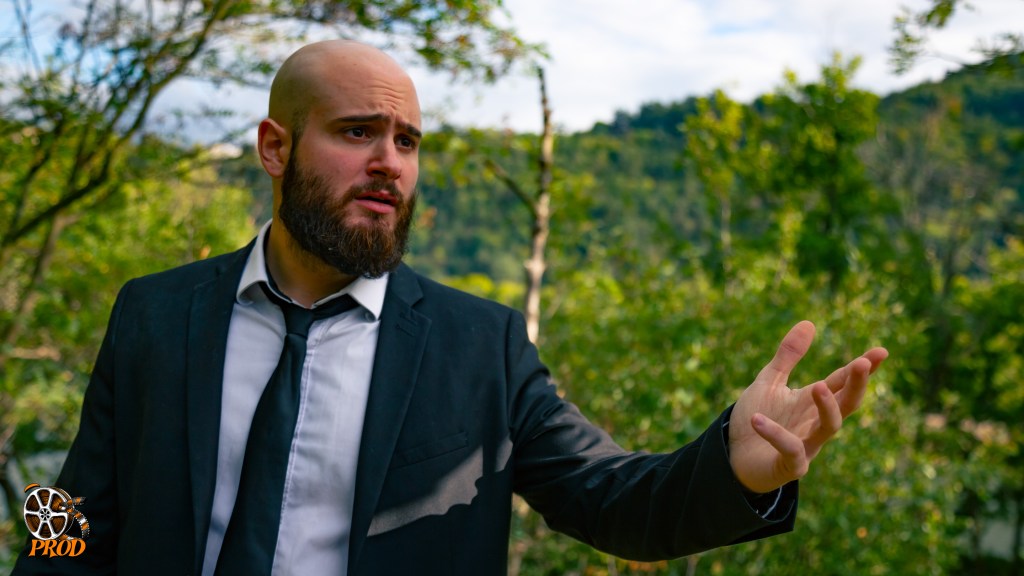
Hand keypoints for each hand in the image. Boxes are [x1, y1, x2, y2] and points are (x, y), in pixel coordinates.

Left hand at [728, 321, 887, 493]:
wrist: (733, 456)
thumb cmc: (757, 417)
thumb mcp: (770, 380)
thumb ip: (788, 355)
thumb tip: (809, 322)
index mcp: (813, 401)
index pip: (842, 382)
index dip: (862, 368)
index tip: (881, 351)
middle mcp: (815, 422)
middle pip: (846, 405)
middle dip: (856, 386)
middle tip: (861, 364)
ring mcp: (807, 445)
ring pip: (829, 428)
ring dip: (827, 407)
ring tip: (818, 386)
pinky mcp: (790, 465)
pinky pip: (789, 450)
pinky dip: (775, 434)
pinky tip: (757, 419)